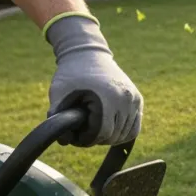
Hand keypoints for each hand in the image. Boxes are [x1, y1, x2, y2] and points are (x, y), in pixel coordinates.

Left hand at [45, 14, 141, 146]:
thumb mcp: (58, 94)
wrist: (88, 53)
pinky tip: (109, 131)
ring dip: (109, 137)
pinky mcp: (138, 99)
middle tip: (82, 132)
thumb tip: (64, 142)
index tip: (75, 135)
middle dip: (97, 139)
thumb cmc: (71, 74)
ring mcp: (135, 99)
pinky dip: (122, 133)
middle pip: (114, 136)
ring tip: (94, 130)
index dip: (86, 139)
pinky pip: (135, 127)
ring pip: (126, 134)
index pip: (103, 134)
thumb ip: (57, 118)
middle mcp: (127, 99)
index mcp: (109, 98)